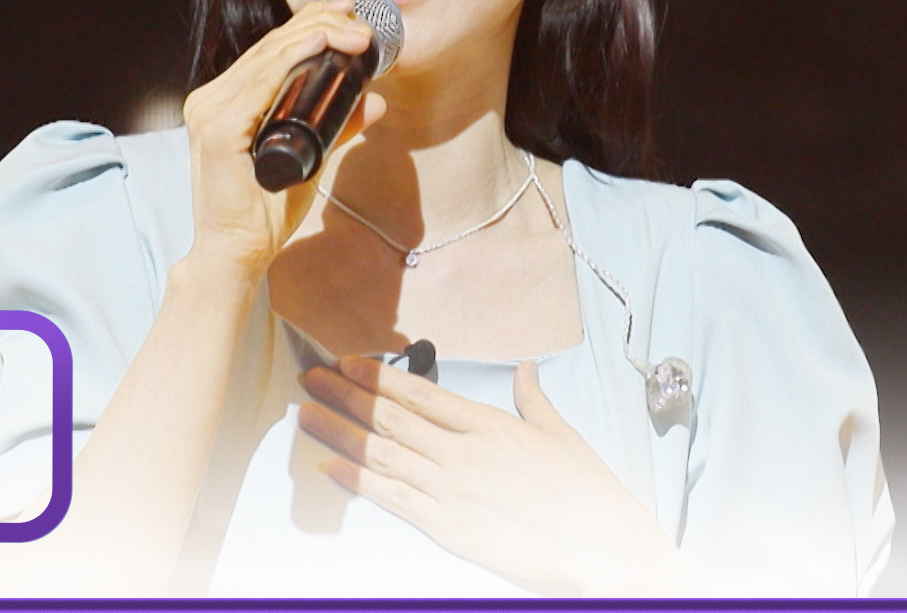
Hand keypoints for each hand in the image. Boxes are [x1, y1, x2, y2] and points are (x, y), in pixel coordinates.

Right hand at [181, 0, 386, 277]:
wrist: (237, 255)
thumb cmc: (265, 212)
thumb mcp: (311, 157)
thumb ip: (337, 127)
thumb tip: (374, 101)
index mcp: (224, 102)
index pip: (270, 52)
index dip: (309, 25)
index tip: (348, 14)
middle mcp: (211, 100)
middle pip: (270, 48)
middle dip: (319, 23)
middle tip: (359, 16)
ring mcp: (209, 112)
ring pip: (269, 57)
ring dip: (317, 36)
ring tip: (356, 31)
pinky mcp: (218, 129)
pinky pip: (261, 81)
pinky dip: (293, 56)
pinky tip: (321, 42)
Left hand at [298, 356, 706, 596]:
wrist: (600, 544)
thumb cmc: (586, 491)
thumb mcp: (562, 433)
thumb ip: (534, 399)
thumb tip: (526, 369)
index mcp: (488, 424)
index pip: (420, 393)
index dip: (378, 377)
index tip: (347, 362)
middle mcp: (462, 452)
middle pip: (391, 419)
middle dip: (346, 397)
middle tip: (311, 379)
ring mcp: (452, 490)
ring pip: (383, 454)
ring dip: (340, 432)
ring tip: (306, 414)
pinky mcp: (448, 528)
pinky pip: (393, 499)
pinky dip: (359, 481)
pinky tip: (330, 465)